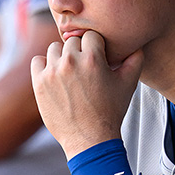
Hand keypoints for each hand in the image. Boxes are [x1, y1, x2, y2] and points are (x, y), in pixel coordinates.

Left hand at [31, 31, 143, 159]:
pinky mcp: (40, 83)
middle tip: (85, 68)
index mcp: (93, 59)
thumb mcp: (129, 84)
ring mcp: (53, 72)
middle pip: (72, 41)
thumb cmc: (111, 111)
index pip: (91, 35)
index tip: (97, 57)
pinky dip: (45, 66)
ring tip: (71, 72)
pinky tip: (55, 76)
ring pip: (54, 48)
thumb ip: (135, 59)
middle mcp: (71, 62)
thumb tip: (137, 45)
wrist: (90, 139)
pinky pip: (38, 60)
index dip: (96, 46)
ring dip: (62, 57)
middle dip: (79, 51)